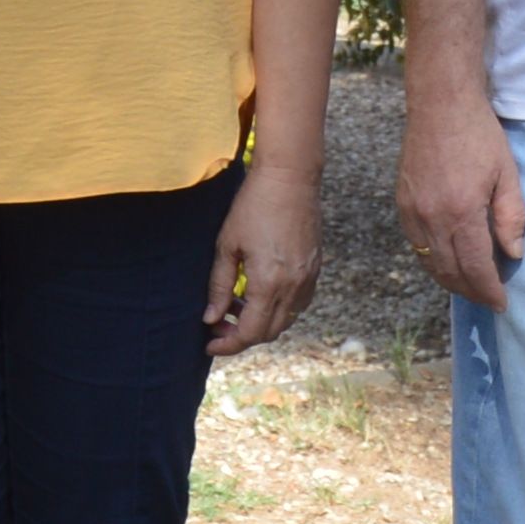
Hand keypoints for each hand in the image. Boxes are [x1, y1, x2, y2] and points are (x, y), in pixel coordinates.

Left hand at [207, 157, 322, 357]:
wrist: (290, 178)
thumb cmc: (253, 206)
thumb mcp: (227, 246)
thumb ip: (219, 286)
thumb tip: (210, 318)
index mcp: (268, 283)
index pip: (250, 333)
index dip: (228, 344)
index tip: (209, 344)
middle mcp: (293, 287)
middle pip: (268, 332)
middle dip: (241, 336)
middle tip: (218, 325)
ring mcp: (308, 279)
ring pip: (285, 321)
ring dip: (260, 323)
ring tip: (236, 306)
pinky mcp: (315, 269)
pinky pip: (297, 304)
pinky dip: (277, 309)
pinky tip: (258, 293)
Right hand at [397, 83, 524, 311]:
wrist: (440, 104)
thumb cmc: (480, 135)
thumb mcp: (507, 174)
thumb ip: (511, 217)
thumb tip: (513, 255)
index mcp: (462, 212)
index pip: (476, 267)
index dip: (489, 290)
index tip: (501, 304)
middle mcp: (432, 217)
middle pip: (450, 271)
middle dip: (471, 291)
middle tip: (488, 299)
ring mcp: (413, 212)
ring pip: (430, 262)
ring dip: (450, 281)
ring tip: (470, 287)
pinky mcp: (403, 204)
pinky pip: (417, 245)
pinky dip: (433, 261)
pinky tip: (448, 262)